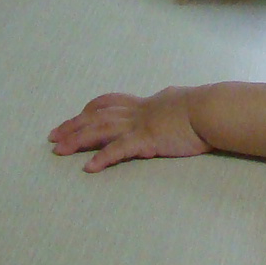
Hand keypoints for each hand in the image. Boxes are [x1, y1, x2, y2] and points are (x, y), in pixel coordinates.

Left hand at [48, 88, 209, 170]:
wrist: (211, 110)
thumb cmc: (203, 107)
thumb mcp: (180, 99)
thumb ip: (168, 100)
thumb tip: (169, 96)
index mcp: (144, 103)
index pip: (109, 103)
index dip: (89, 110)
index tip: (76, 117)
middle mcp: (137, 111)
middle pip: (96, 116)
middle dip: (72, 126)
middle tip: (53, 137)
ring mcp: (140, 125)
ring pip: (100, 130)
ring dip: (77, 140)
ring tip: (59, 151)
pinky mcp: (147, 140)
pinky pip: (119, 149)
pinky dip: (102, 158)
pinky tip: (89, 168)